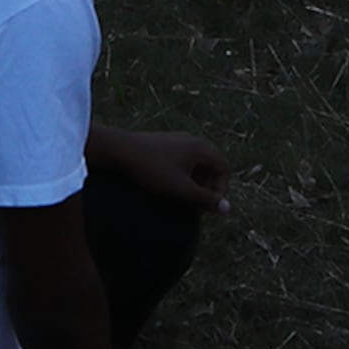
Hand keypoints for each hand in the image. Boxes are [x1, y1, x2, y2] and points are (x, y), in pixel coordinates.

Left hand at [102, 128, 231, 211]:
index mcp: (202, 148)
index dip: (221, 190)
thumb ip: (206, 199)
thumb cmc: (153, 169)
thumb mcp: (182, 189)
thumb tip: (228, 208)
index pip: (225, 169)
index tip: (208, 206)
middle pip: (212, 166)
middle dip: (208, 188)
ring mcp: (178, 140)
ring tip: (182, 198)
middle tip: (196, 206)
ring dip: (195, 183)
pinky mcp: (165, 144)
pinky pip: (183, 161)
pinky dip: (183, 175)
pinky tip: (169, 187)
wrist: (120, 150)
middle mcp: (193, 140)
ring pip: (197, 165)